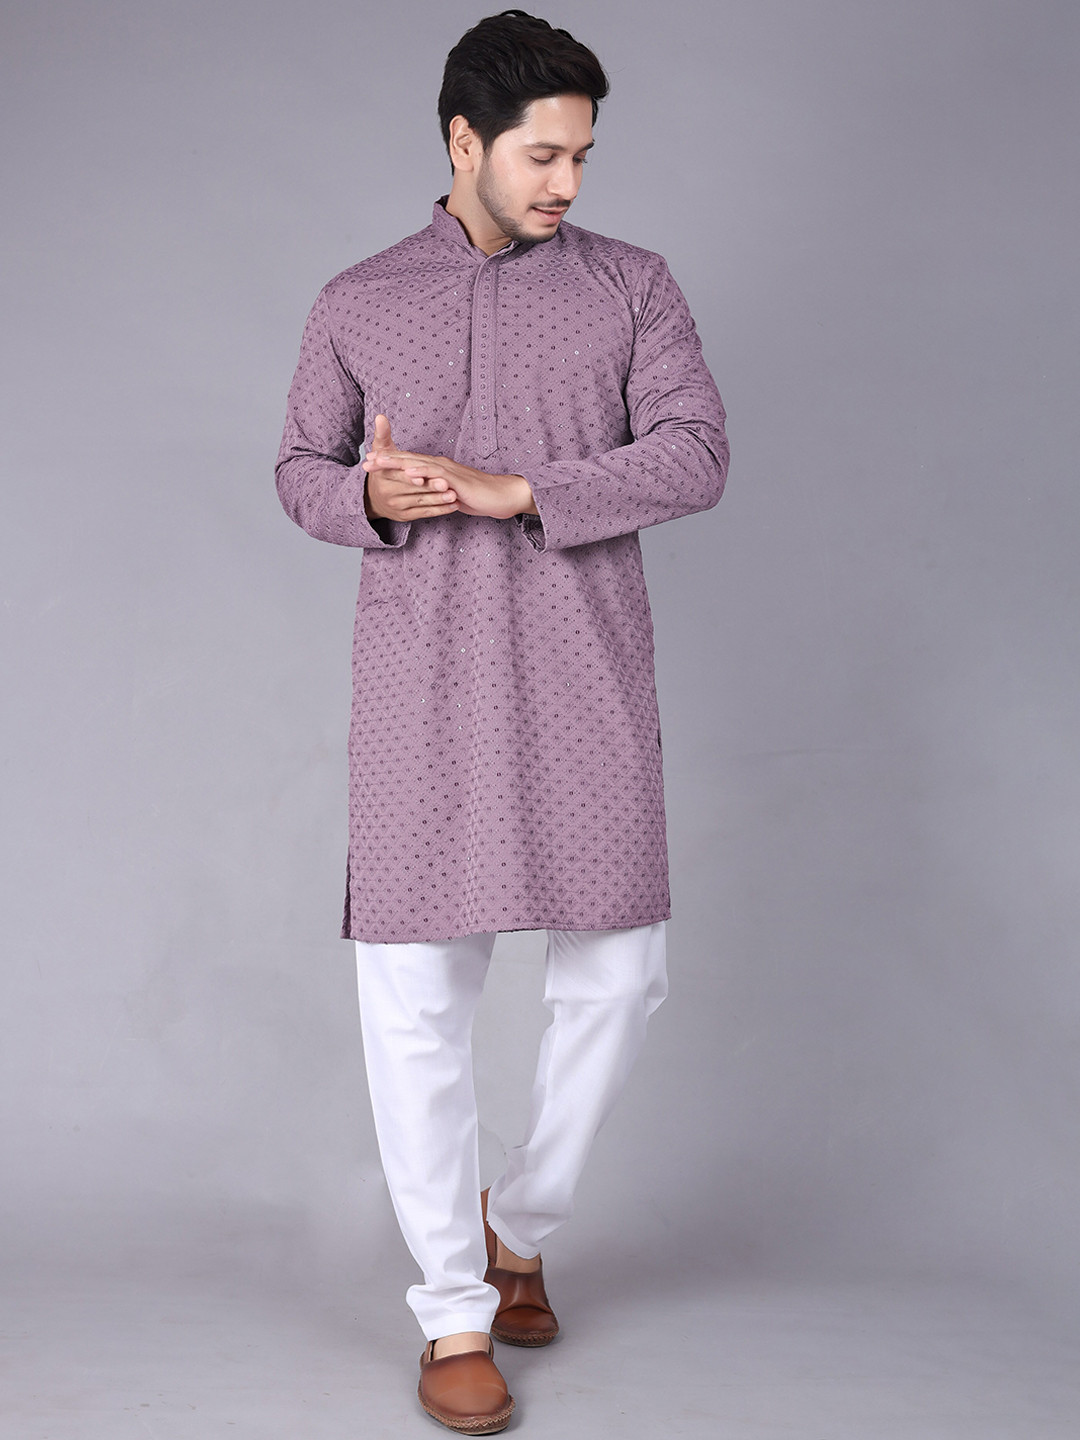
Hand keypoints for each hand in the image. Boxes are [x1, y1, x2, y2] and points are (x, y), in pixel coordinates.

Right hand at [362, 414, 461, 521]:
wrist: (373, 496)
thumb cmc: (383, 468)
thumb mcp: (380, 450)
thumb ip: (382, 434)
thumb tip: (380, 416)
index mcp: (383, 478)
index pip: (399, 475)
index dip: (412, 474)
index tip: (424, 474)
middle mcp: (388, 495)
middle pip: (413, 490)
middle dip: (431, 487)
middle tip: (447, 484)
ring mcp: (398, 507)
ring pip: (421, 503)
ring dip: (438, 499)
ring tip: (454, 495)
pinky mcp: (406, 516)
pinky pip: (425, 513)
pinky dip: (440, 510)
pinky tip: (454, 506)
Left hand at [363, 431, 536, 519]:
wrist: (501, 496)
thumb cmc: (478, 496)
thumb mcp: (451, 493)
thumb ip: (436, 490)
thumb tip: (426, 493)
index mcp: (437, 468)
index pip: (410, 463)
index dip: (390, 462)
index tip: (371, 463)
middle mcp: (440, 465)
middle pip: (408, 459)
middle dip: (386, 460)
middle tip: (365, 461)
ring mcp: (447, 470)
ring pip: (418, 463)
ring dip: (396, 462)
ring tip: (378, 462)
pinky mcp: (456, 479)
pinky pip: (435, 474)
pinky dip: (421, 472)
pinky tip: (407, 472)